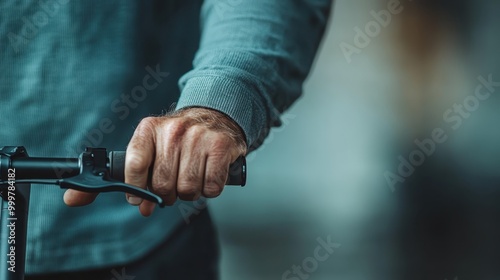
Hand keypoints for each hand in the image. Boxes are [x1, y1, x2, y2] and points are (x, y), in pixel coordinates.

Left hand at [64, 107, 246, 215]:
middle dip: (167, 194)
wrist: (216, 117)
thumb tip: (71, 199)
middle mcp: (173, 130)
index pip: (135, 166)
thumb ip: (111, 177)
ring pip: (187, 189)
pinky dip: (210, 189)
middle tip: (173, 185)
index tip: (139, 198)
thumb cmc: (178, 140)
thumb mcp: (146, 148)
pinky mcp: (221, 146)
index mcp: (149, 129)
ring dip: (190, 192)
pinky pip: (211, 187)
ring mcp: (198, 137)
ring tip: (192, 177)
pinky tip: (208, 174)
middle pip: (163, 185)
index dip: (136, 189)